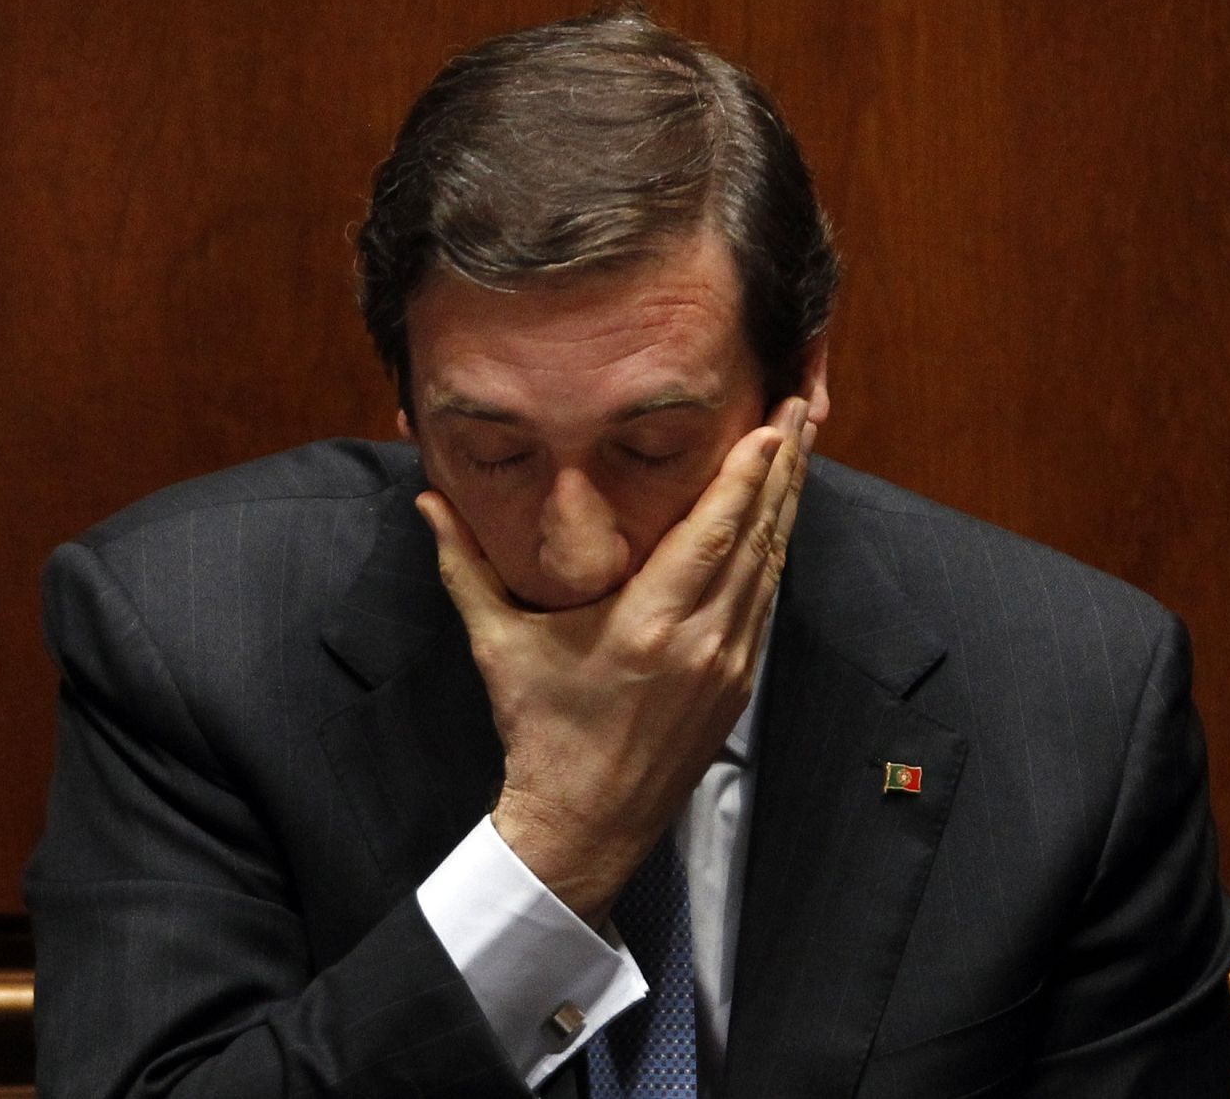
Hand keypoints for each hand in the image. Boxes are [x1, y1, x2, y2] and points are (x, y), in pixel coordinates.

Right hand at [415, 397, 816, 924]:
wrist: (585, 822)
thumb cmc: (540, 730)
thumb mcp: (498, 643)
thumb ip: (465, 565)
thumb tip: (426, 501)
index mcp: (648, 624)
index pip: (714, 533)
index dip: (746, 474)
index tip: (769, 422)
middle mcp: (702, 641)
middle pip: (759, 538)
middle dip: (783, 469)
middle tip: (803, 407)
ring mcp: (729, 665)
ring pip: (773, 568)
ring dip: (787, 505)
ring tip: (800, 447)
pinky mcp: (739, 686)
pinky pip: (767, 604)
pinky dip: (776, 554)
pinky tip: (780, 519)